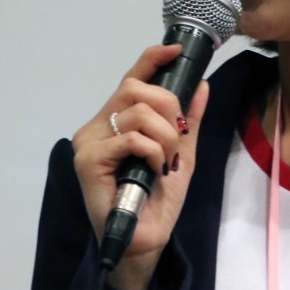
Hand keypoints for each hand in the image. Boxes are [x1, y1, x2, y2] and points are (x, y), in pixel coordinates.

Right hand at [71, 44, 209, 289]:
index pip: (130, 78)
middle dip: (168, 108)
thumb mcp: (180, 154)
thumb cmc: (157, 201)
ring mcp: (89, 142)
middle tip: (177, 140)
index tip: (176, 49)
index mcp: (115, 121)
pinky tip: (154, 170)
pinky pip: (131, 138)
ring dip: (165, 137)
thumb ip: (187, 121)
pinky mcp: (88, 160)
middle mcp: (97, 126)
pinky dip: (152, 152)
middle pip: (136, 89)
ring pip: (137, 113)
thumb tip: (201, 85)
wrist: (145, 240)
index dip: (152, 58)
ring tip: (166, 162)